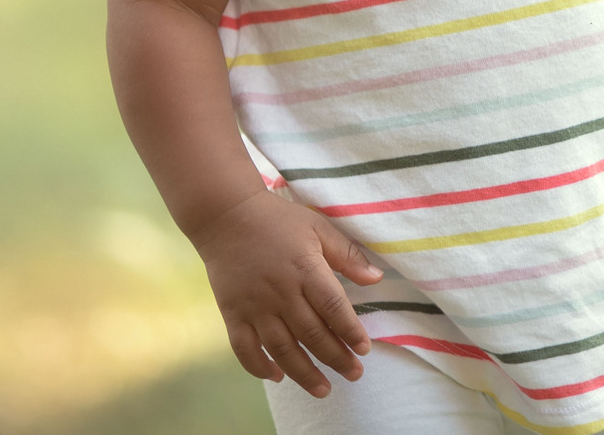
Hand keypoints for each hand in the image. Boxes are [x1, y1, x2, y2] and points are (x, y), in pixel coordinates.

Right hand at [189, 187, 383, 397]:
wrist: (226, 215)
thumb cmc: (278, 220)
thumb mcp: (318, 227)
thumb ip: (347, 255)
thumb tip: (376, 279)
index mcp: (305, 269)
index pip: (333, 308)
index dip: (351, 331)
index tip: (364, 350)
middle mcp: (281, 292)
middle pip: (312, 334)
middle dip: (336, 358)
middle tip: (354, 374)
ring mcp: (254, 306)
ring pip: (282, 348)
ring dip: (304, 373)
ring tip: (323, 389)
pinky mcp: (232, 314)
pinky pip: (245, 349)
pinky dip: (260, 367)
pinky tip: (277, 377)